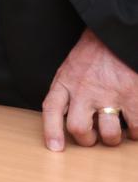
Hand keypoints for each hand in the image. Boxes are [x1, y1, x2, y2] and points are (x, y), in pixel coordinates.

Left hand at [42, 28, 137, 150]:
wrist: (114, 34)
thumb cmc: (94, 53)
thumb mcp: (70, 67)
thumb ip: (67, 90)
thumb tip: (67, 117)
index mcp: (65, 81)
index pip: (51, 109)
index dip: (51, 131)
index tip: (54, 147)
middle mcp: (84, 90)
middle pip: (78, 128)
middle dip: (86, 140)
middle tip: (93, 138)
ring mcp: (109, 94)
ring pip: (109, 134)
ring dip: (113, 139)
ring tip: (116, 133)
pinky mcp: (132, 96)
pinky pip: (136, 127)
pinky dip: (136, 133)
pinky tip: (134, 128)